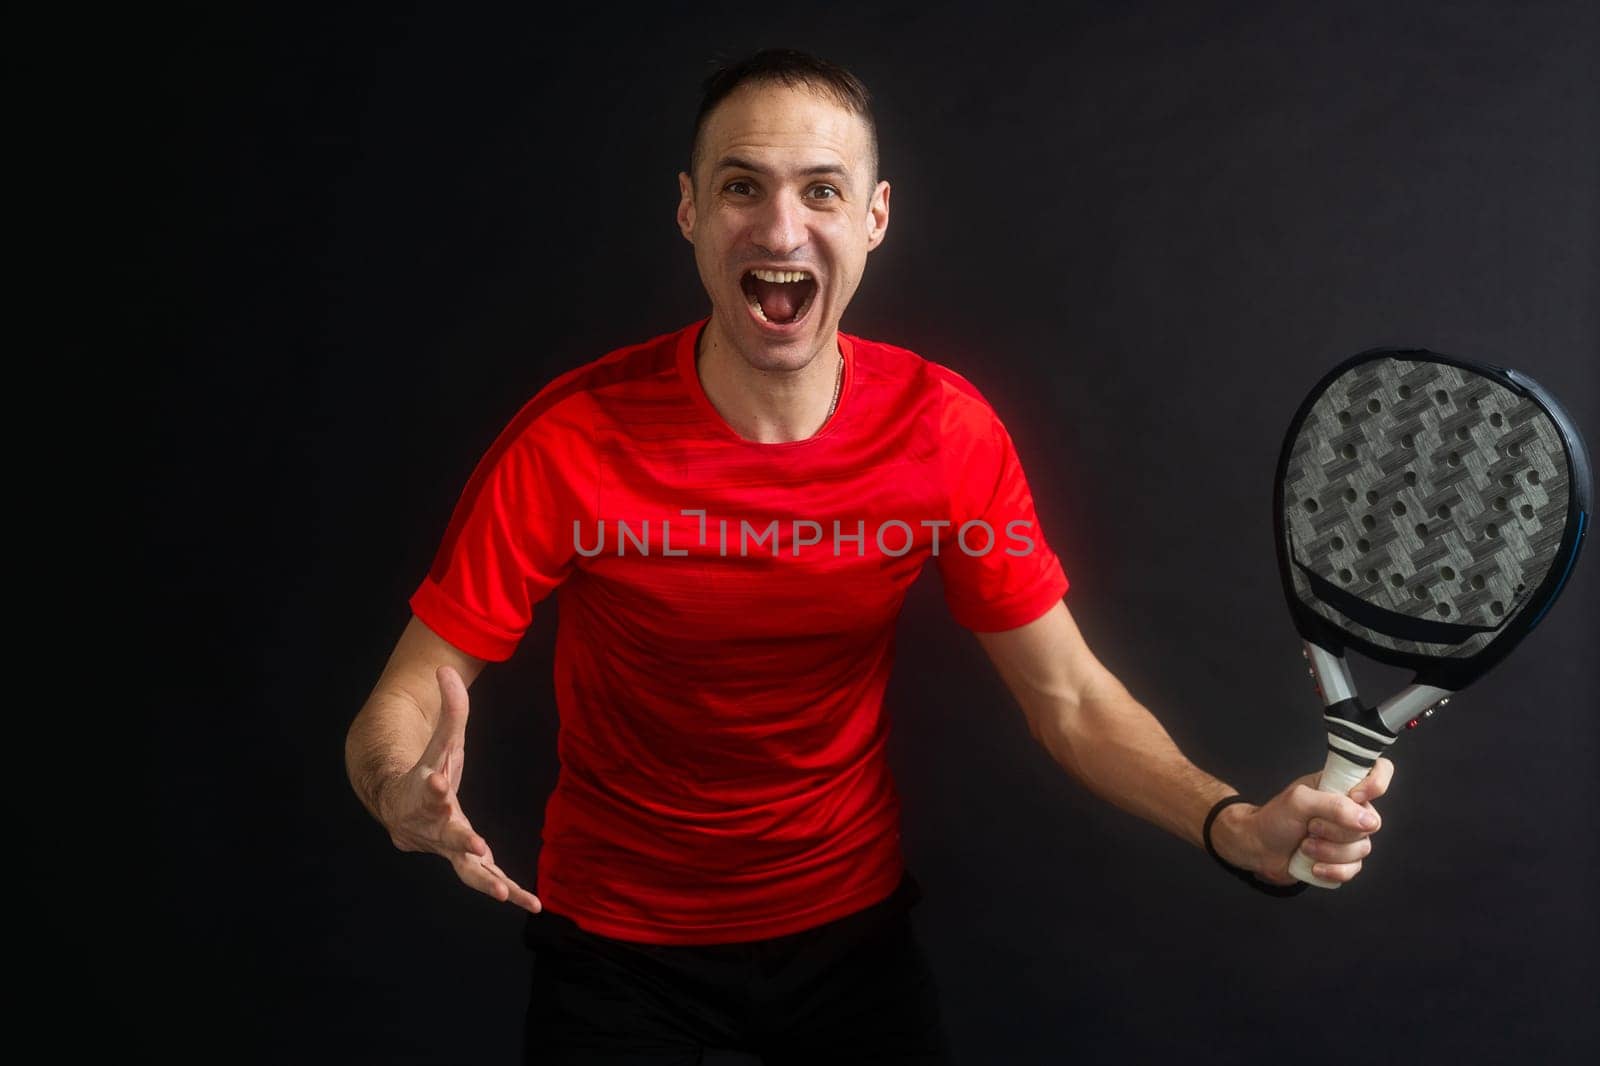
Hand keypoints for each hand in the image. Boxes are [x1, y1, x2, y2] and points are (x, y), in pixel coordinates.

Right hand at [379, 665, 542, 913]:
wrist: (402, 809)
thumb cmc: (425, 770)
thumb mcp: (440, 739)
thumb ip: (448, 707)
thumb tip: (442, 668)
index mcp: (425, 793)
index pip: (427, 788)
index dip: (432, 785)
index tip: (437, 782)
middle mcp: (434, 827)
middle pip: (446, 835)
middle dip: (461, 840)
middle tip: (477, 844)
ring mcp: (450, 849)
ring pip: (466, 869)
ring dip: (486, 880)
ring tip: (507, 893)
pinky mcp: (468, 862)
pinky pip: (488, 880)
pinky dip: (508, 892)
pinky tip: (533, 904)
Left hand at [1230, 757, 1394, 885]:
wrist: (1259, 848)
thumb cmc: (1275, 818)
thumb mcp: (1299, 801)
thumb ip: (1333, 805)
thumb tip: (1368, 820)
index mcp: (1341, 785)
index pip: (1379, 771)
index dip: (1376, 783)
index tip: (1355, 796)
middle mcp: (1350, 810)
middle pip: (1371, 822)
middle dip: (1335, 830)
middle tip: (1309, 826)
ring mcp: (1349, 836)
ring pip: (1363, 849)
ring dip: (1329, 851)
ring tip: (1305, 846)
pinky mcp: (1344, 860)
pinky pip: (1354, 869)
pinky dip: (1332, 870)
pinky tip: (1313, 866)